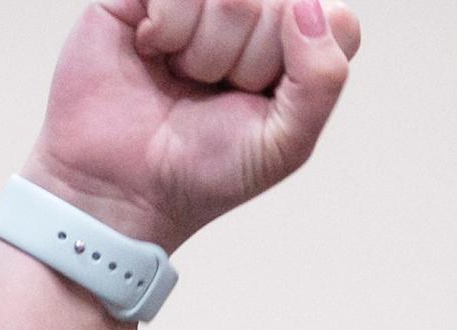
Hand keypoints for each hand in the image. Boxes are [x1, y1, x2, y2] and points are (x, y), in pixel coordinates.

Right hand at [25, 0, 361, 253]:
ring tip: (182, 75)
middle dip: (245, 63)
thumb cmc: (203, 169)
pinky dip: (166, 27)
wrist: (121, 184)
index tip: (262, 100)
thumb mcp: (284, 145)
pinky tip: (151, 50)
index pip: (335, 20)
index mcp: (297, 47)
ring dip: (203, 50)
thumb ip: (321, 80)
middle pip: (279, 5)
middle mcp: (255, 13)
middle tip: (212, 93)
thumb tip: (307, 6)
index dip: (300, 62)